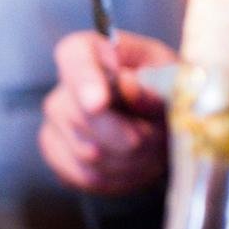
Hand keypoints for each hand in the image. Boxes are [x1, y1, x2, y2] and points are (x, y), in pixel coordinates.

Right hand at [40, 30, 174, 194]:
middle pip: (80, 116)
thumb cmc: (164, 90)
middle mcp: (64, 85)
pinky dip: (120, 177)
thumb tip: (129, 86)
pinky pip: (86, 175)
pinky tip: (136, 165)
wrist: (161, 121)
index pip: (73, 58)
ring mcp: (55, 122)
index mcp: (90, 51)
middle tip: (160, 138)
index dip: (83, 82)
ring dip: (131, 159)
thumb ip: (153, 84)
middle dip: (128, 136)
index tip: (98, 103)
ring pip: (87, 152)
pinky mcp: (57, 154)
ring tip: (154, 151)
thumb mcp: (172, 78)